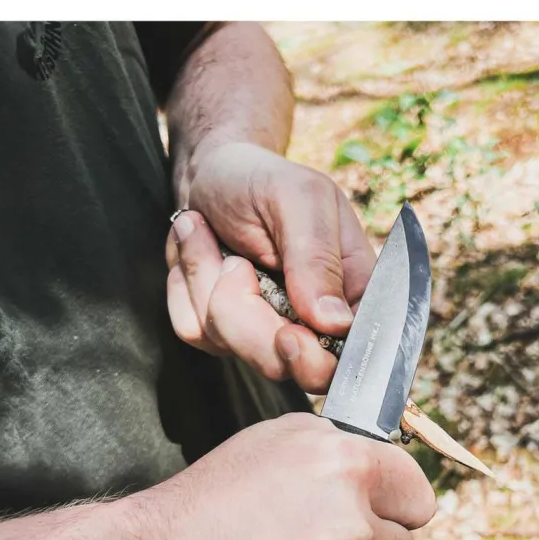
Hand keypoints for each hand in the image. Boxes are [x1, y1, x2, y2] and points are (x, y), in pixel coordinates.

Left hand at [166, 142, 376, 393]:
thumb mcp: (299, 200)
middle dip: (248, 316)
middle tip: (235, 264)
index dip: (317, 359)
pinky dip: (186, 286)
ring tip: (210, 235)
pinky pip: (195, 331)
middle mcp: (314, 323)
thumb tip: (335, 322)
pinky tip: (198, 250)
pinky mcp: (223, 331)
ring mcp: (266, 332)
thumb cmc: (262, 180)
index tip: (289, 334)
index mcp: (352, 295)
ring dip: (208, 283)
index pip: (350, 358)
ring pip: (232, 346)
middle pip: (286, 366)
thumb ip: (318, 259)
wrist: (211, 173)